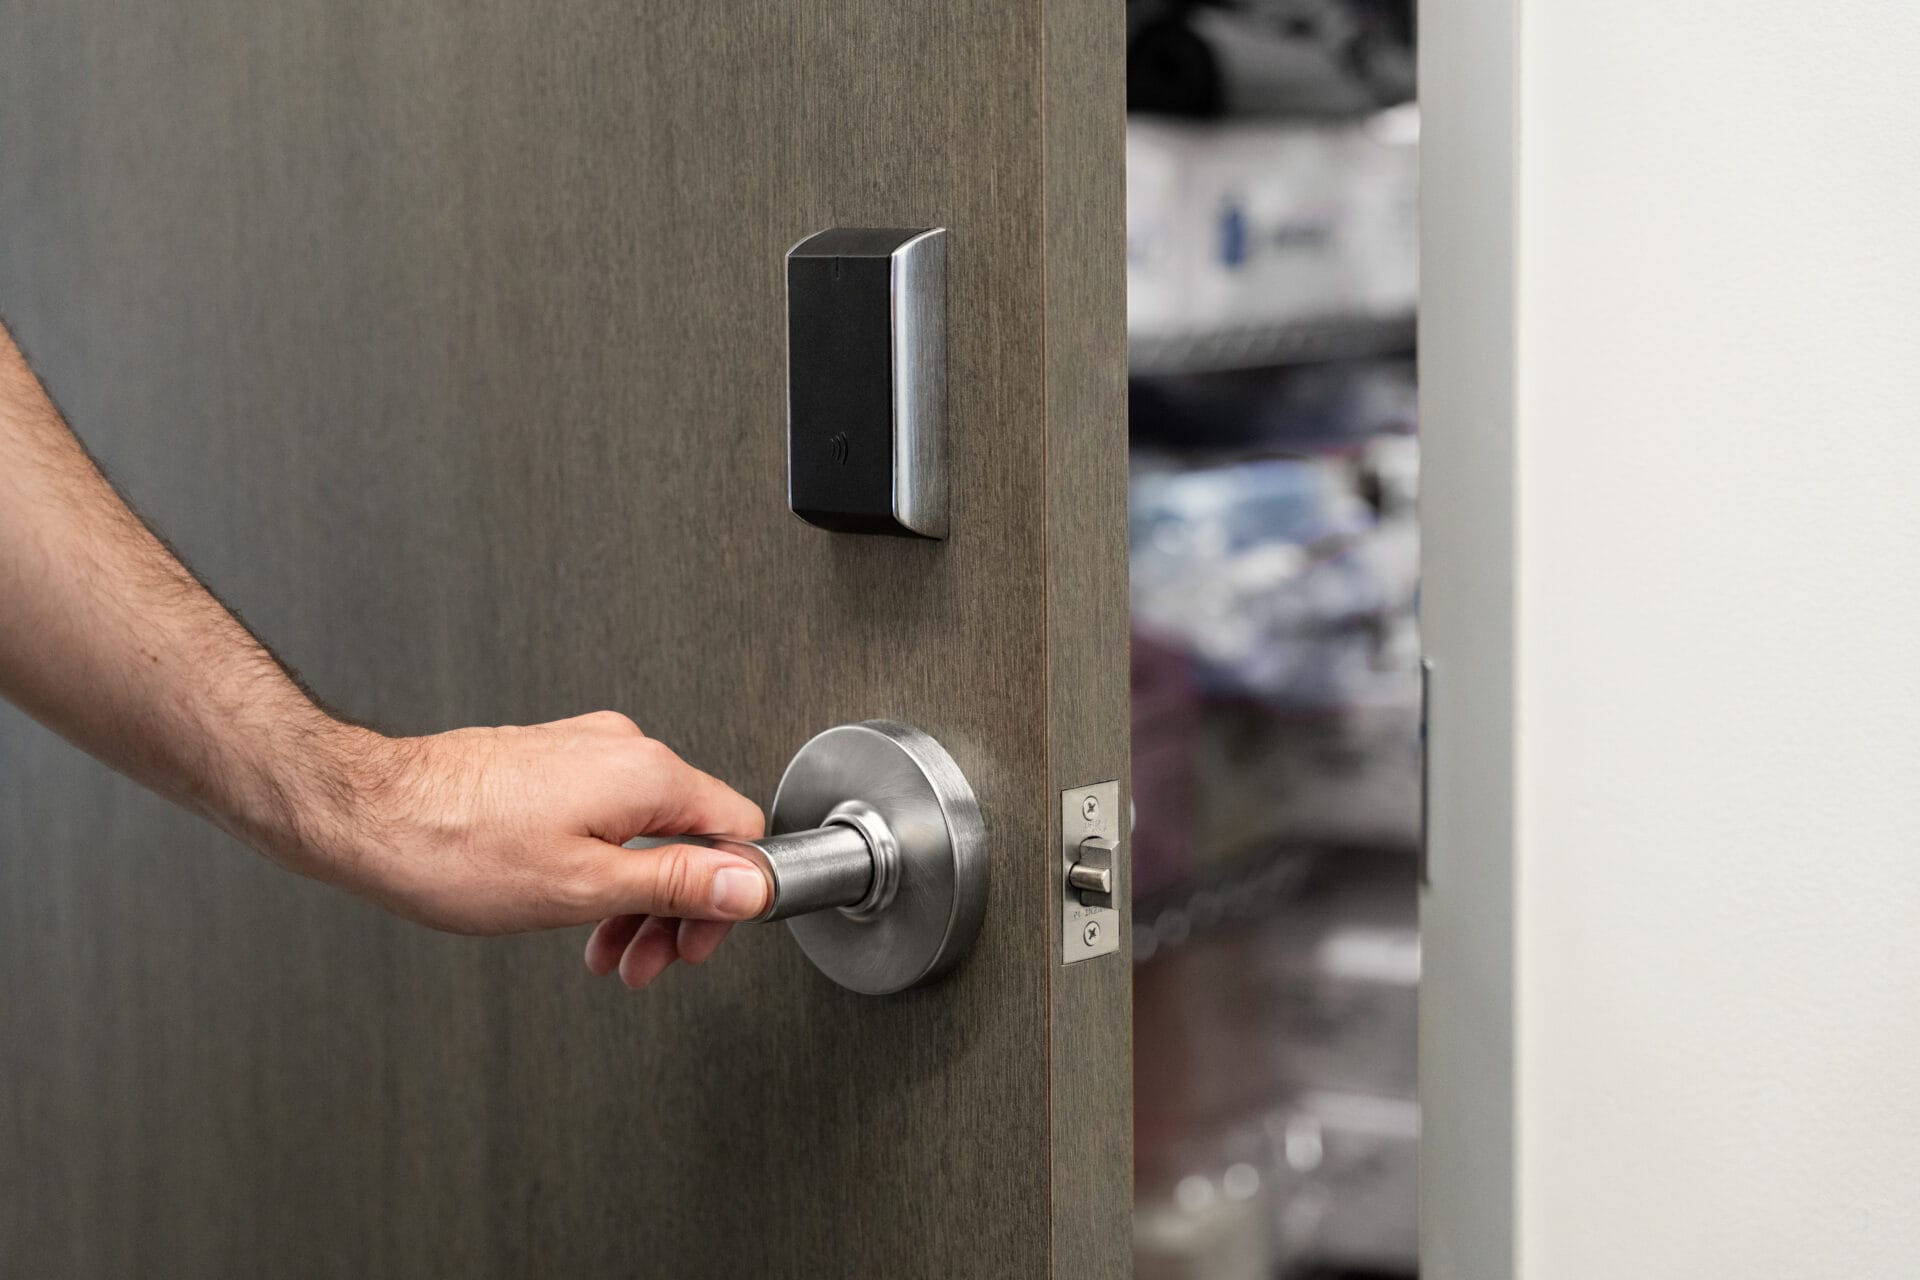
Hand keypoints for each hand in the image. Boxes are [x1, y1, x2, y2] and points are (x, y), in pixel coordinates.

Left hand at [300, 711, 766, 986]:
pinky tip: (578, 912)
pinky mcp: (550, 765)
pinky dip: (603, 872)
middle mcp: (621, 750)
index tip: (700, 940)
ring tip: (610, 952)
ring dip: (636, 900)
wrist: (366, 814)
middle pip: (692, 834)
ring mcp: (582, 753)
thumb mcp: (585, 887)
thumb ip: (678, 884)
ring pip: (646, 832)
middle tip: (651, 962)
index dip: (729, 896)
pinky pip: (606, 820)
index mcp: (645, 774)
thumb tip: (749, 884)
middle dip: (676, 910)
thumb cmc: (455, 849)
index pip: (738, 829)